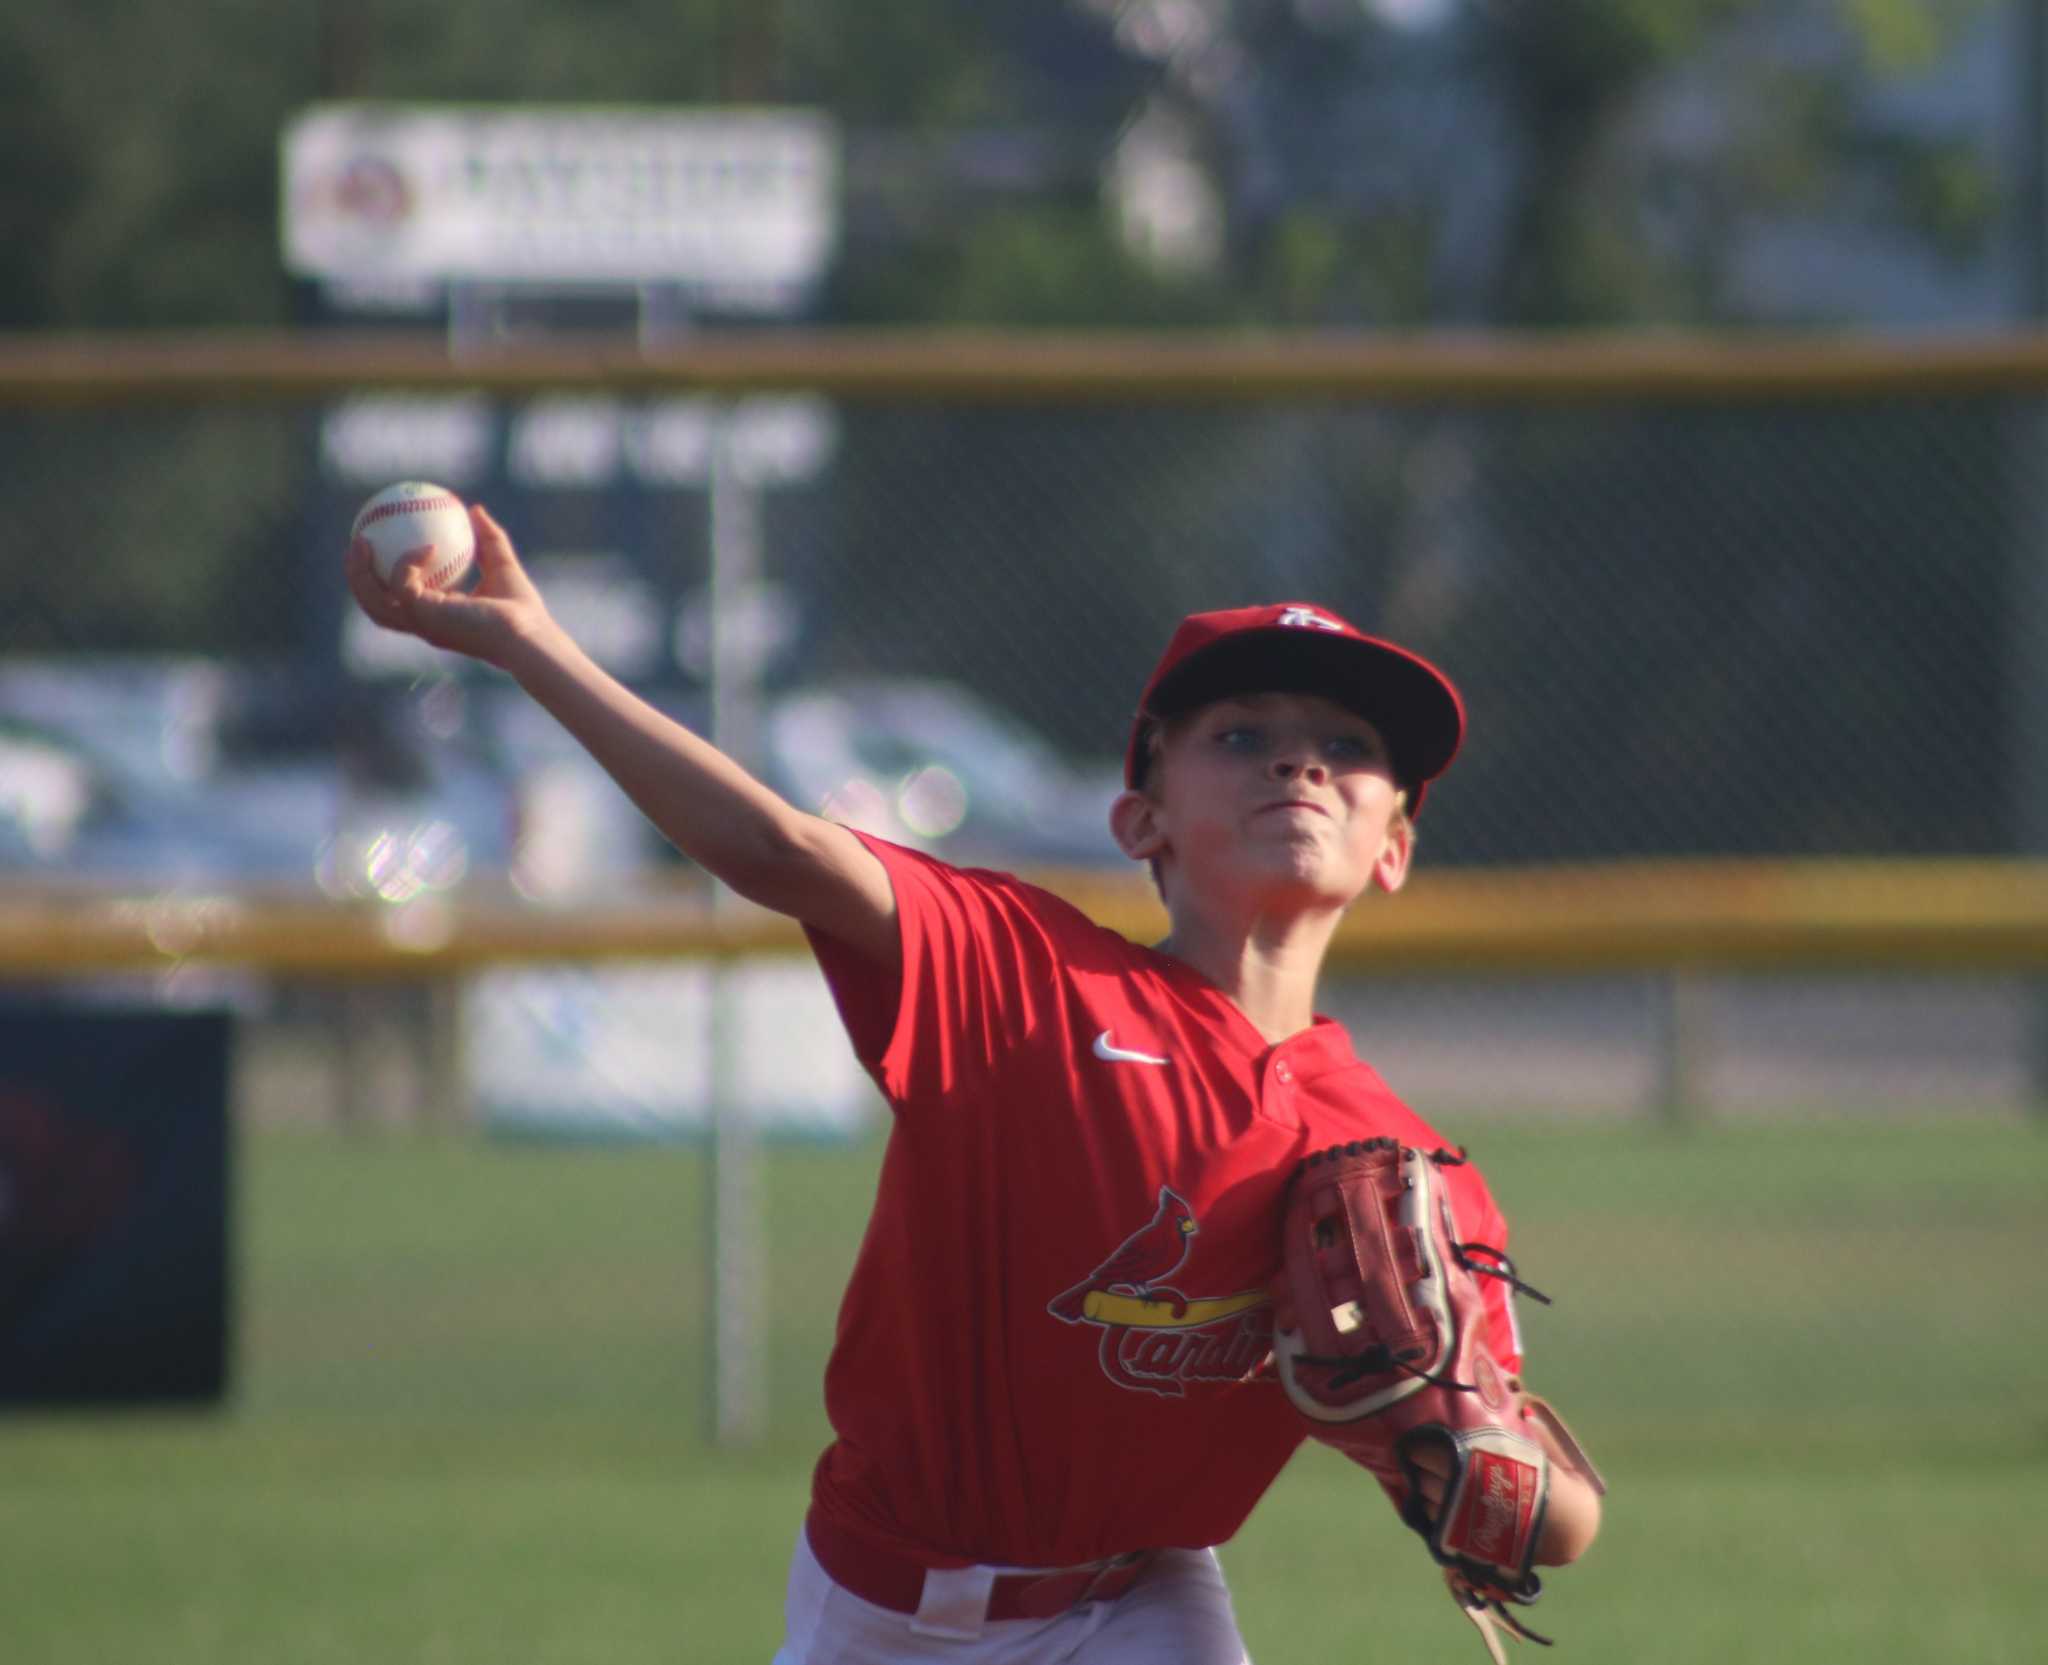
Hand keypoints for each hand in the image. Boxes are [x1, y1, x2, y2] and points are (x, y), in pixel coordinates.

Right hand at [344, 504, 555, 669]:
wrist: (529, 634)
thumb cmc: (522, 609)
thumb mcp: (502, 564)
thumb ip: (488, 538)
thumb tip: (475, 509)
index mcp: (435, 616)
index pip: (396, 600)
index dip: (380, 576)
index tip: (376, 545)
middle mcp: (423, 624)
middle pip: (374, 606)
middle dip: (357, 577)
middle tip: (357, 542)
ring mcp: (422, 624)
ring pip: (374, 602)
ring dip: (361, 573)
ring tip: (362, 541)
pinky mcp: (426, 617)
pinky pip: (404, 585)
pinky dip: (409, 564)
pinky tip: (426, 546)